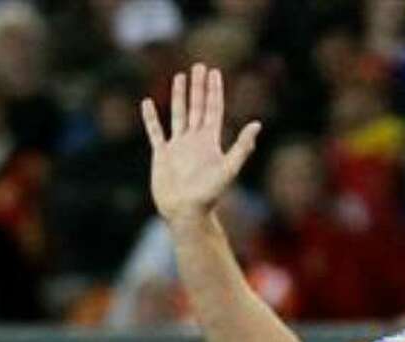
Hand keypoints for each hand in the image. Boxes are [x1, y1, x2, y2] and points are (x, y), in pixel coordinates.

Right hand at [142, 65, 259, 224]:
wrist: (187, 213)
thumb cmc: (209, 195)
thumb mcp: (229, 168)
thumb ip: (242, 147)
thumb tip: (257, 125)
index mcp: (210, 142)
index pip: (213, 110)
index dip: (214, 91)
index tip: (215, 72)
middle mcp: (194, 141)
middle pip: (197, 107)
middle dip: (199, 87)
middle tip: (199, 66)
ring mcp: (178, 147)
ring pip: (178, 115)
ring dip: (180, 96)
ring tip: (180, 77)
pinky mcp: (162, 155)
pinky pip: (155, 132)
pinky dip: (151, 118)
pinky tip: (147, 104)